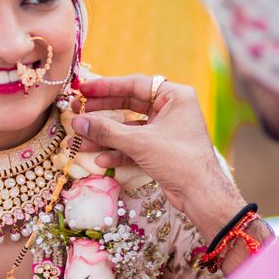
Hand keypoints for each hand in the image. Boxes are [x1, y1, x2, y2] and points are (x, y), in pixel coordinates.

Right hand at [72, 75, 246, 240]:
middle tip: (77, 113)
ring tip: (81, 142)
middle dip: (102, 113)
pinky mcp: (162, 149)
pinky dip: (119, 152)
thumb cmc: (178, 160)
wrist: (201, 194)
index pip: (135, 84)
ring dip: (106, 136)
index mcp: (175, 96)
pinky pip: (135, 145)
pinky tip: (101, 159)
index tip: (83, 89)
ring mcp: (166, 130)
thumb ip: (106, 131)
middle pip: (129, 104)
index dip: (106, 87)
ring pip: (130, 128)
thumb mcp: (139, 142)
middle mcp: (172, 109)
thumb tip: (77, 121)